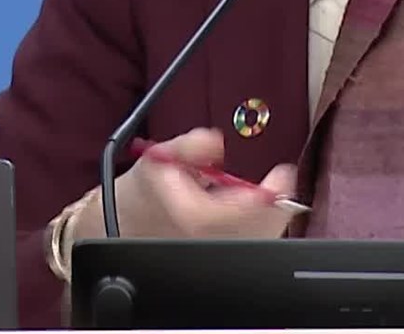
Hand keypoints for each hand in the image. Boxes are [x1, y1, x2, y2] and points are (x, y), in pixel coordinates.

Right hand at [72, 127, 298, 240]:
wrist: (122, 224)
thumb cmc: (145, 192)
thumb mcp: (160, 157)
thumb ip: (189, 145)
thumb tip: (215, 142)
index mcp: (192, 219)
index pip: (240, 212)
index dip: (267, 193)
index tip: (281, 173)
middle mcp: (204, 244)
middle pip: (257, 232)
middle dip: (275, 205)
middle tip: (280, 181)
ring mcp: (212, 257)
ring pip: (256, 242)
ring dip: (269, 216)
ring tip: (267, 193)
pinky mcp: (217, 261)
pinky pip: (249, 247)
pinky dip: (260, 228)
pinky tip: (255, 212)